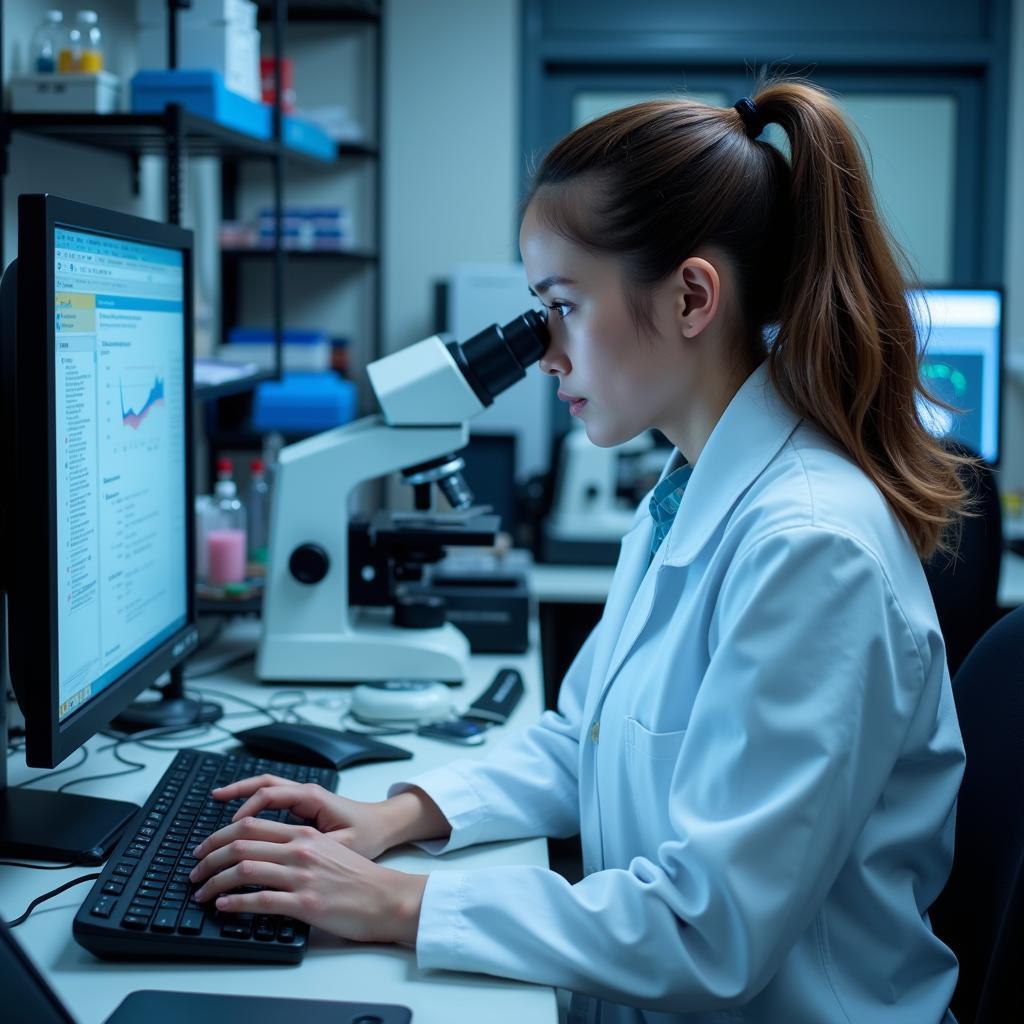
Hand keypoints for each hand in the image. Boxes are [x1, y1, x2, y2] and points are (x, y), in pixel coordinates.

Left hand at [189, 819, 425, 943]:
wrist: (387, 897)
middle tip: (194, 870)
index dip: (219, 835)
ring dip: (215, 881)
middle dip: (209, 856)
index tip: (204, 848)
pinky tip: (223, 906)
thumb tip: (266, 854)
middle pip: (241, 843)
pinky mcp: (305, 902)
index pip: (251, 825)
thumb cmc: (360, 878)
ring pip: (244, 869)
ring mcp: (302, 875)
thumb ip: (299, 846)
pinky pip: (260, 900)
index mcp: (304, 833)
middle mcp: (300, 849)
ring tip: (201, 891)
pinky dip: (235, 902)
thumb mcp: (329, 849)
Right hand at [206, 774, 404, 860]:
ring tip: (216, 799)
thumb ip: (317, 851)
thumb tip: (291, 864)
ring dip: (241, 792)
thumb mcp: (344, 846)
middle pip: (263, 784)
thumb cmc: (368, 835)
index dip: (248, 809)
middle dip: (236, 793)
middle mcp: (305, 793)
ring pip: (266, 787)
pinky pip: (272, 797)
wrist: (385, 825)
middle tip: (212, 805)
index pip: (271, 794)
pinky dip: (253, 800)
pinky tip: (238, 813)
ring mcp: (303, 797)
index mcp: (313, 798)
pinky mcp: (302, 806)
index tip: (232, 828)